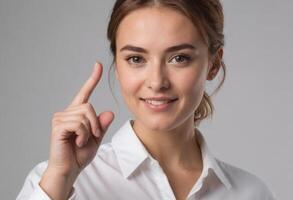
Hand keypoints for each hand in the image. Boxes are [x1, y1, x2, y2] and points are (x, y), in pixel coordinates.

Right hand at [46, 62, 113, 176]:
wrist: (69, 169)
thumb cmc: (80, 154)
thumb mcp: (96, 139)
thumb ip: (102, 126)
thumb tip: (109, 112)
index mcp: (77, 114)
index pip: (85, 93)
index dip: (92, 79)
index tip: (97, 65)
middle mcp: (67, 112)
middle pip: (89, 106)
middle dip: (96, 123)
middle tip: (93, 136)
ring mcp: (61, 118)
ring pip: (85, 115)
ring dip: (90, 131)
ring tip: (83, 141)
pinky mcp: (58, 125)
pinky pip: (79, 124)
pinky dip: (83, 135)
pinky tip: (77, 142)